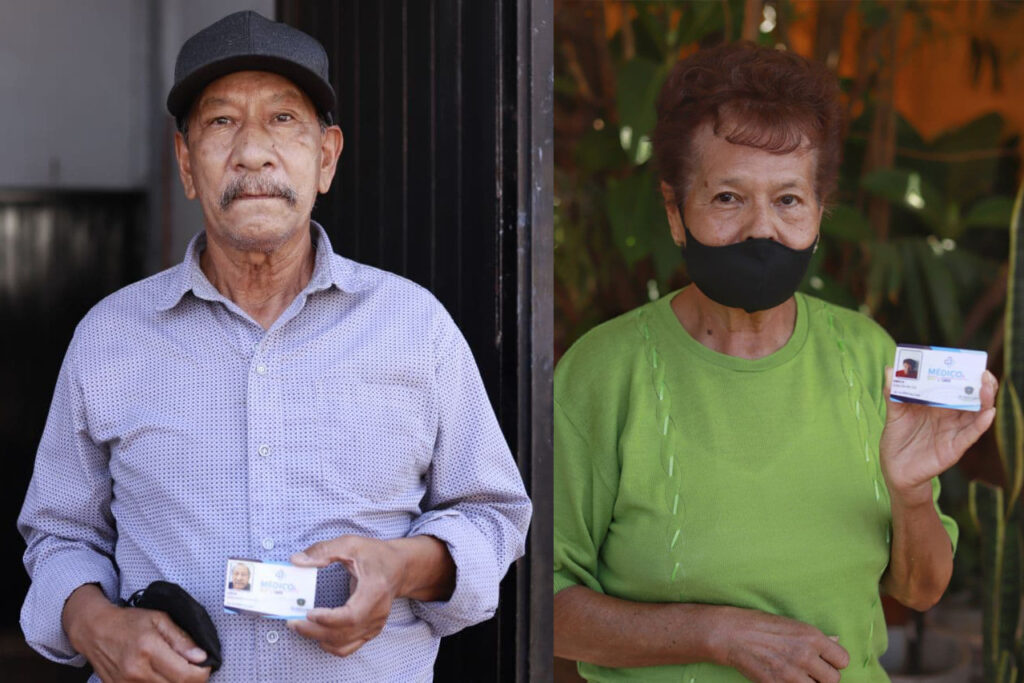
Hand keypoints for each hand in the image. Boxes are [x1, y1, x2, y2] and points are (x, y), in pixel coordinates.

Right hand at [64, 584, 209, 682]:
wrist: (95, 630)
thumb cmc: (128, 622)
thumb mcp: (159, 619)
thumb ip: (181, 638)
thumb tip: (201, 657)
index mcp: (149, 650)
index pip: (185, 675)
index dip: (202, 673)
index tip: (206, 666)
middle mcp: (137, 671)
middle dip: (192, 680)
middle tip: (195, 668)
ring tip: (178, 671)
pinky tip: (163, 676)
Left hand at [287, 535, 404, 656]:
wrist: (400, 567)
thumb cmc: (376, 554)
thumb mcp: (351, 544)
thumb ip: (323, 551)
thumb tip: (296, 560)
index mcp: (375, 590)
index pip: (351, 615)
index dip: (328, 619)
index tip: (308, 612)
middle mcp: (378, 612)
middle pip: (343, 633)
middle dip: (314, 631)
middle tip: (292, 622)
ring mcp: (375, 625)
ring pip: (343, 643)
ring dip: (318, 638)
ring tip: (300, 626)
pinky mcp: (371, 631)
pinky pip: (349, 647)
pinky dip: (331, 644)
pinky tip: (318, 634)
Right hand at [711, 607, 848, 682]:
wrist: (732, 635)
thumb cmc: (760, 625)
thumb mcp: (791, 624)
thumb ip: (816, 636)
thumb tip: (836, 641)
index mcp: (811, 637)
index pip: (843, 660)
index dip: (835, 662)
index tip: (826, 661)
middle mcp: (805, 656)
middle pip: (834, 679)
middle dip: (824, 677)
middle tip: (811, 672)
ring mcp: (792, 674)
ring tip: (798, 676)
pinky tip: (785, 679)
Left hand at [880, 367, 996, 505]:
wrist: (895, 469)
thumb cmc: (897, 439)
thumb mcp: (894, 413)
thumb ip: (892, 393)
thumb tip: (889, 369)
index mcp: (937, 404)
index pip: (956, 386)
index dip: (964, 373)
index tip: (967, 360)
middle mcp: (950, 416)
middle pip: (972, 397)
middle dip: (981, 383)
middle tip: (982, 372)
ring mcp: (954, 431)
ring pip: (977, 413)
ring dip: (985, 399)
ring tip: (987, 386)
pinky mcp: (954, 447)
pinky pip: (971, 434)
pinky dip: (980, 424)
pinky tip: (987, 413)